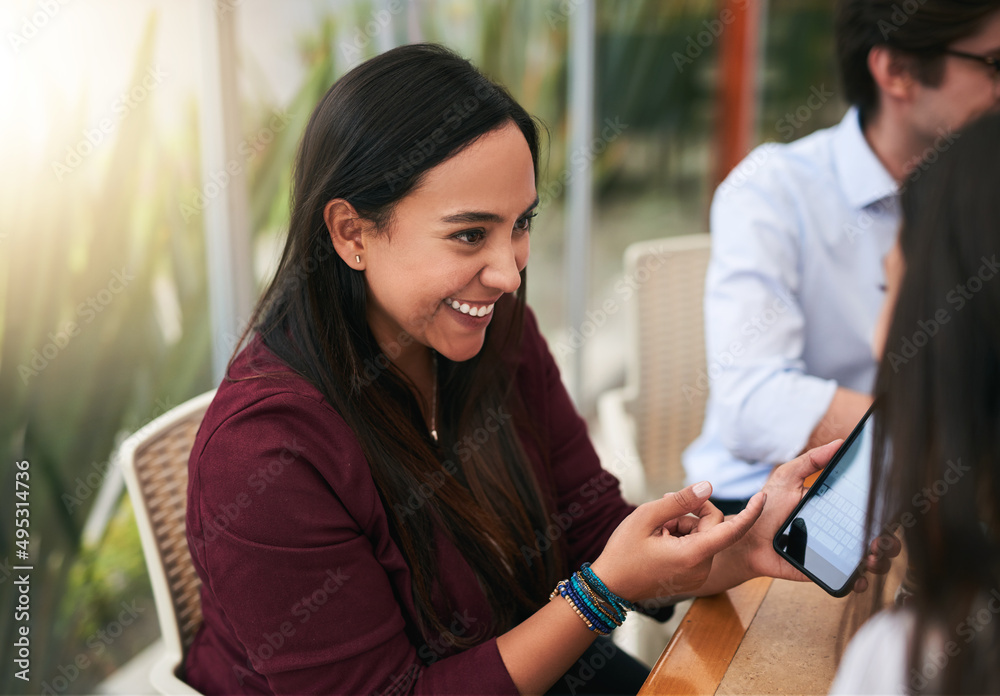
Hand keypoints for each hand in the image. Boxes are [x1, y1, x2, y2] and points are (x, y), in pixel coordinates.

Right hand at [590, 481, 765, 601]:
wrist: (609, 586)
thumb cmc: (623, 552)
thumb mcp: (646, 517)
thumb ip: (679, 500)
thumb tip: (708, 486)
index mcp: (692, 554)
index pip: (731, 530)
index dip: (750, 512)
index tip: (762, 497)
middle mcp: (701, 568)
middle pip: (713, 528)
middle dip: (691, 514)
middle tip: (663, 513)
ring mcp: (697, 575)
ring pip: (704, 537)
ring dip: (684, 526)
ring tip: (656, 531)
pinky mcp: (692, 577)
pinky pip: (697, 548)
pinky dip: (682, 538)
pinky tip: (660, 540)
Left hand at [738, 441, 901, 591]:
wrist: (746, 538)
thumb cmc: (766, 506)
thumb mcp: (787, 478)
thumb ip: (810, 461)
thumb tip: (838, 443)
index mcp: (835, 508)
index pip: (868, 510)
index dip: (884, 513)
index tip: (890, 512)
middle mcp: (840, 530)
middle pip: (877, 536)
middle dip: (890, 541)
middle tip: (880, 540)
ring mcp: (834, 552)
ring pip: (870, 560)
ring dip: (879, 561)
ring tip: (871, 557)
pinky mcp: (824, 571)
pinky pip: (848, 579)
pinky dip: (860, 582)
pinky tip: (860, 580)